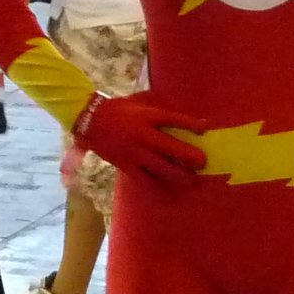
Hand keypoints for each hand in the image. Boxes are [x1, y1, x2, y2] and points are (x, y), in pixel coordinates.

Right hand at [78, 93, 206, 183]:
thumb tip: (180, 104)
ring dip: (179, 175)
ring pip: (161, 167)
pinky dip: (158, 188)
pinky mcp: (126, 166)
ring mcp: (134, 153)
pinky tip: (169, 193)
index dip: (190, 124)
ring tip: (192, 179)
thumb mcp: (138, 100)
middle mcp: (142, 135)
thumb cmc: (117, 108)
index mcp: (146, 116)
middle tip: (203, 162)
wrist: (89, 120)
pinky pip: (145, 180)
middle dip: (189, 156)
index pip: (173, 119)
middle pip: (170, 147)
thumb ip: (158, 102)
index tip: (204, 129)